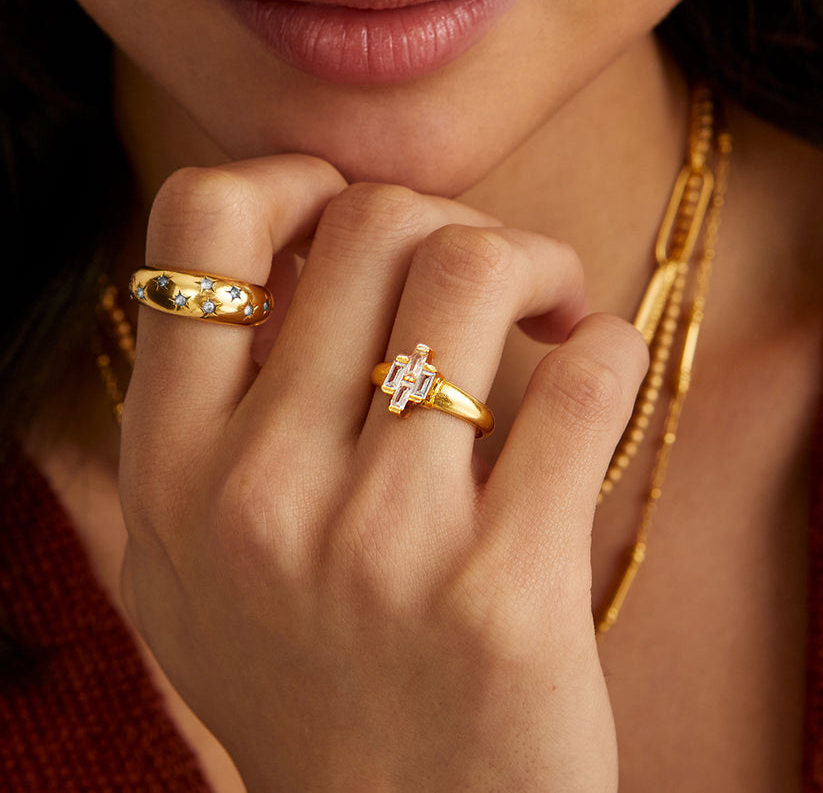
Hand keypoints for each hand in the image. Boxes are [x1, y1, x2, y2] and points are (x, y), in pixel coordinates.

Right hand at [119, 154, 647, 791]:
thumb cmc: (309, 681)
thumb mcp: (191, 560)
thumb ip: (204, 412)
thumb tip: (300, 246)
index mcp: (172, 470)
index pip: (199, 225)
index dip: (290, 181)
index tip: (351, 216)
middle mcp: (258, 494)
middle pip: (374, 221)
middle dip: (452, 220)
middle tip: (488, 278)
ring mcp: (380, 542)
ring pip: (477, 269)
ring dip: (539, 261)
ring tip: (552, 312)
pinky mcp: (506, 589)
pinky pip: (589, 374)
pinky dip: (611, 348)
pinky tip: (597, 378)